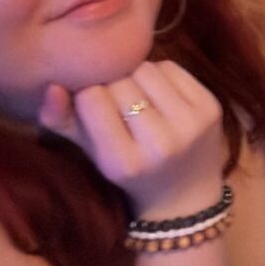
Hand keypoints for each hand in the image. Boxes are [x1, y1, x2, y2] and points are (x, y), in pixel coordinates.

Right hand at [38, 60, 225, 218]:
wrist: (186, 198)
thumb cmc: (131, 174)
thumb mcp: (93, 155)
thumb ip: (63, 123)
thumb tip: (52, 87)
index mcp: (125, 163)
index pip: (92, 100)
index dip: (88, 96)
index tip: (93, 106)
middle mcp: (161, 145)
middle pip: (121, 82)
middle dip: (113, 86)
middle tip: (118, 102)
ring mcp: (191, 125)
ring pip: (147, 69)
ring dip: (136, 76)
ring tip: (138, 96)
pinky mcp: (212, 107)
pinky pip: (172, 67)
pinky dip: (160, 74)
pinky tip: (159, 94)